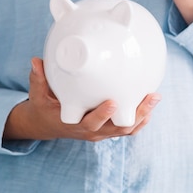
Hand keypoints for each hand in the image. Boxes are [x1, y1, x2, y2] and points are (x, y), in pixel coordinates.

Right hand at [3, 58, 160, 141]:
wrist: (48, 123)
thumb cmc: (44, 106)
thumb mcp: (37, 94)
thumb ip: (38, 78)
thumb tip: (36, 60)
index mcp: (74, 123)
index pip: (90, 123)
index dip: (102, 116)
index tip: (112, 103)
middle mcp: (90, 131)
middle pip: (117, 128)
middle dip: (135, 114)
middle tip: (149, 98)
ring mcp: (101, 132)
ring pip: (127, 129)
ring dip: (143, 115)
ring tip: (155, 97)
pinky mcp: (108, 130)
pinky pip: (128, 128)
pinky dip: (141, 119)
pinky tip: (151, 104)